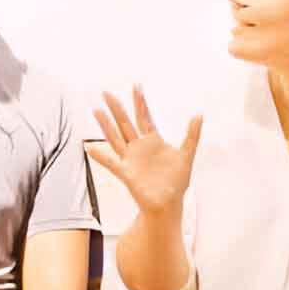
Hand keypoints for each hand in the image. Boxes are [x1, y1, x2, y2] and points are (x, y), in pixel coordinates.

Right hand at [86, 86, 203, 213]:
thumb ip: (192, 135)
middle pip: (126, 123)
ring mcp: (131, 159)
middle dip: (117, 108)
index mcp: (153, 141)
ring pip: (116, 138)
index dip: (141, 103)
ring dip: (106, 125)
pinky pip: (111, 163)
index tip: (136, 86)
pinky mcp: (127, 173)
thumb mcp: (186, 155)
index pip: (145, 117)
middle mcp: (139, 147)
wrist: (169, 203)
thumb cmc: (176, 181)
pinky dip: (100, 156)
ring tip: (97, 110)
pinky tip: (90, 148)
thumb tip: (199, 115)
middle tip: (107, 92)